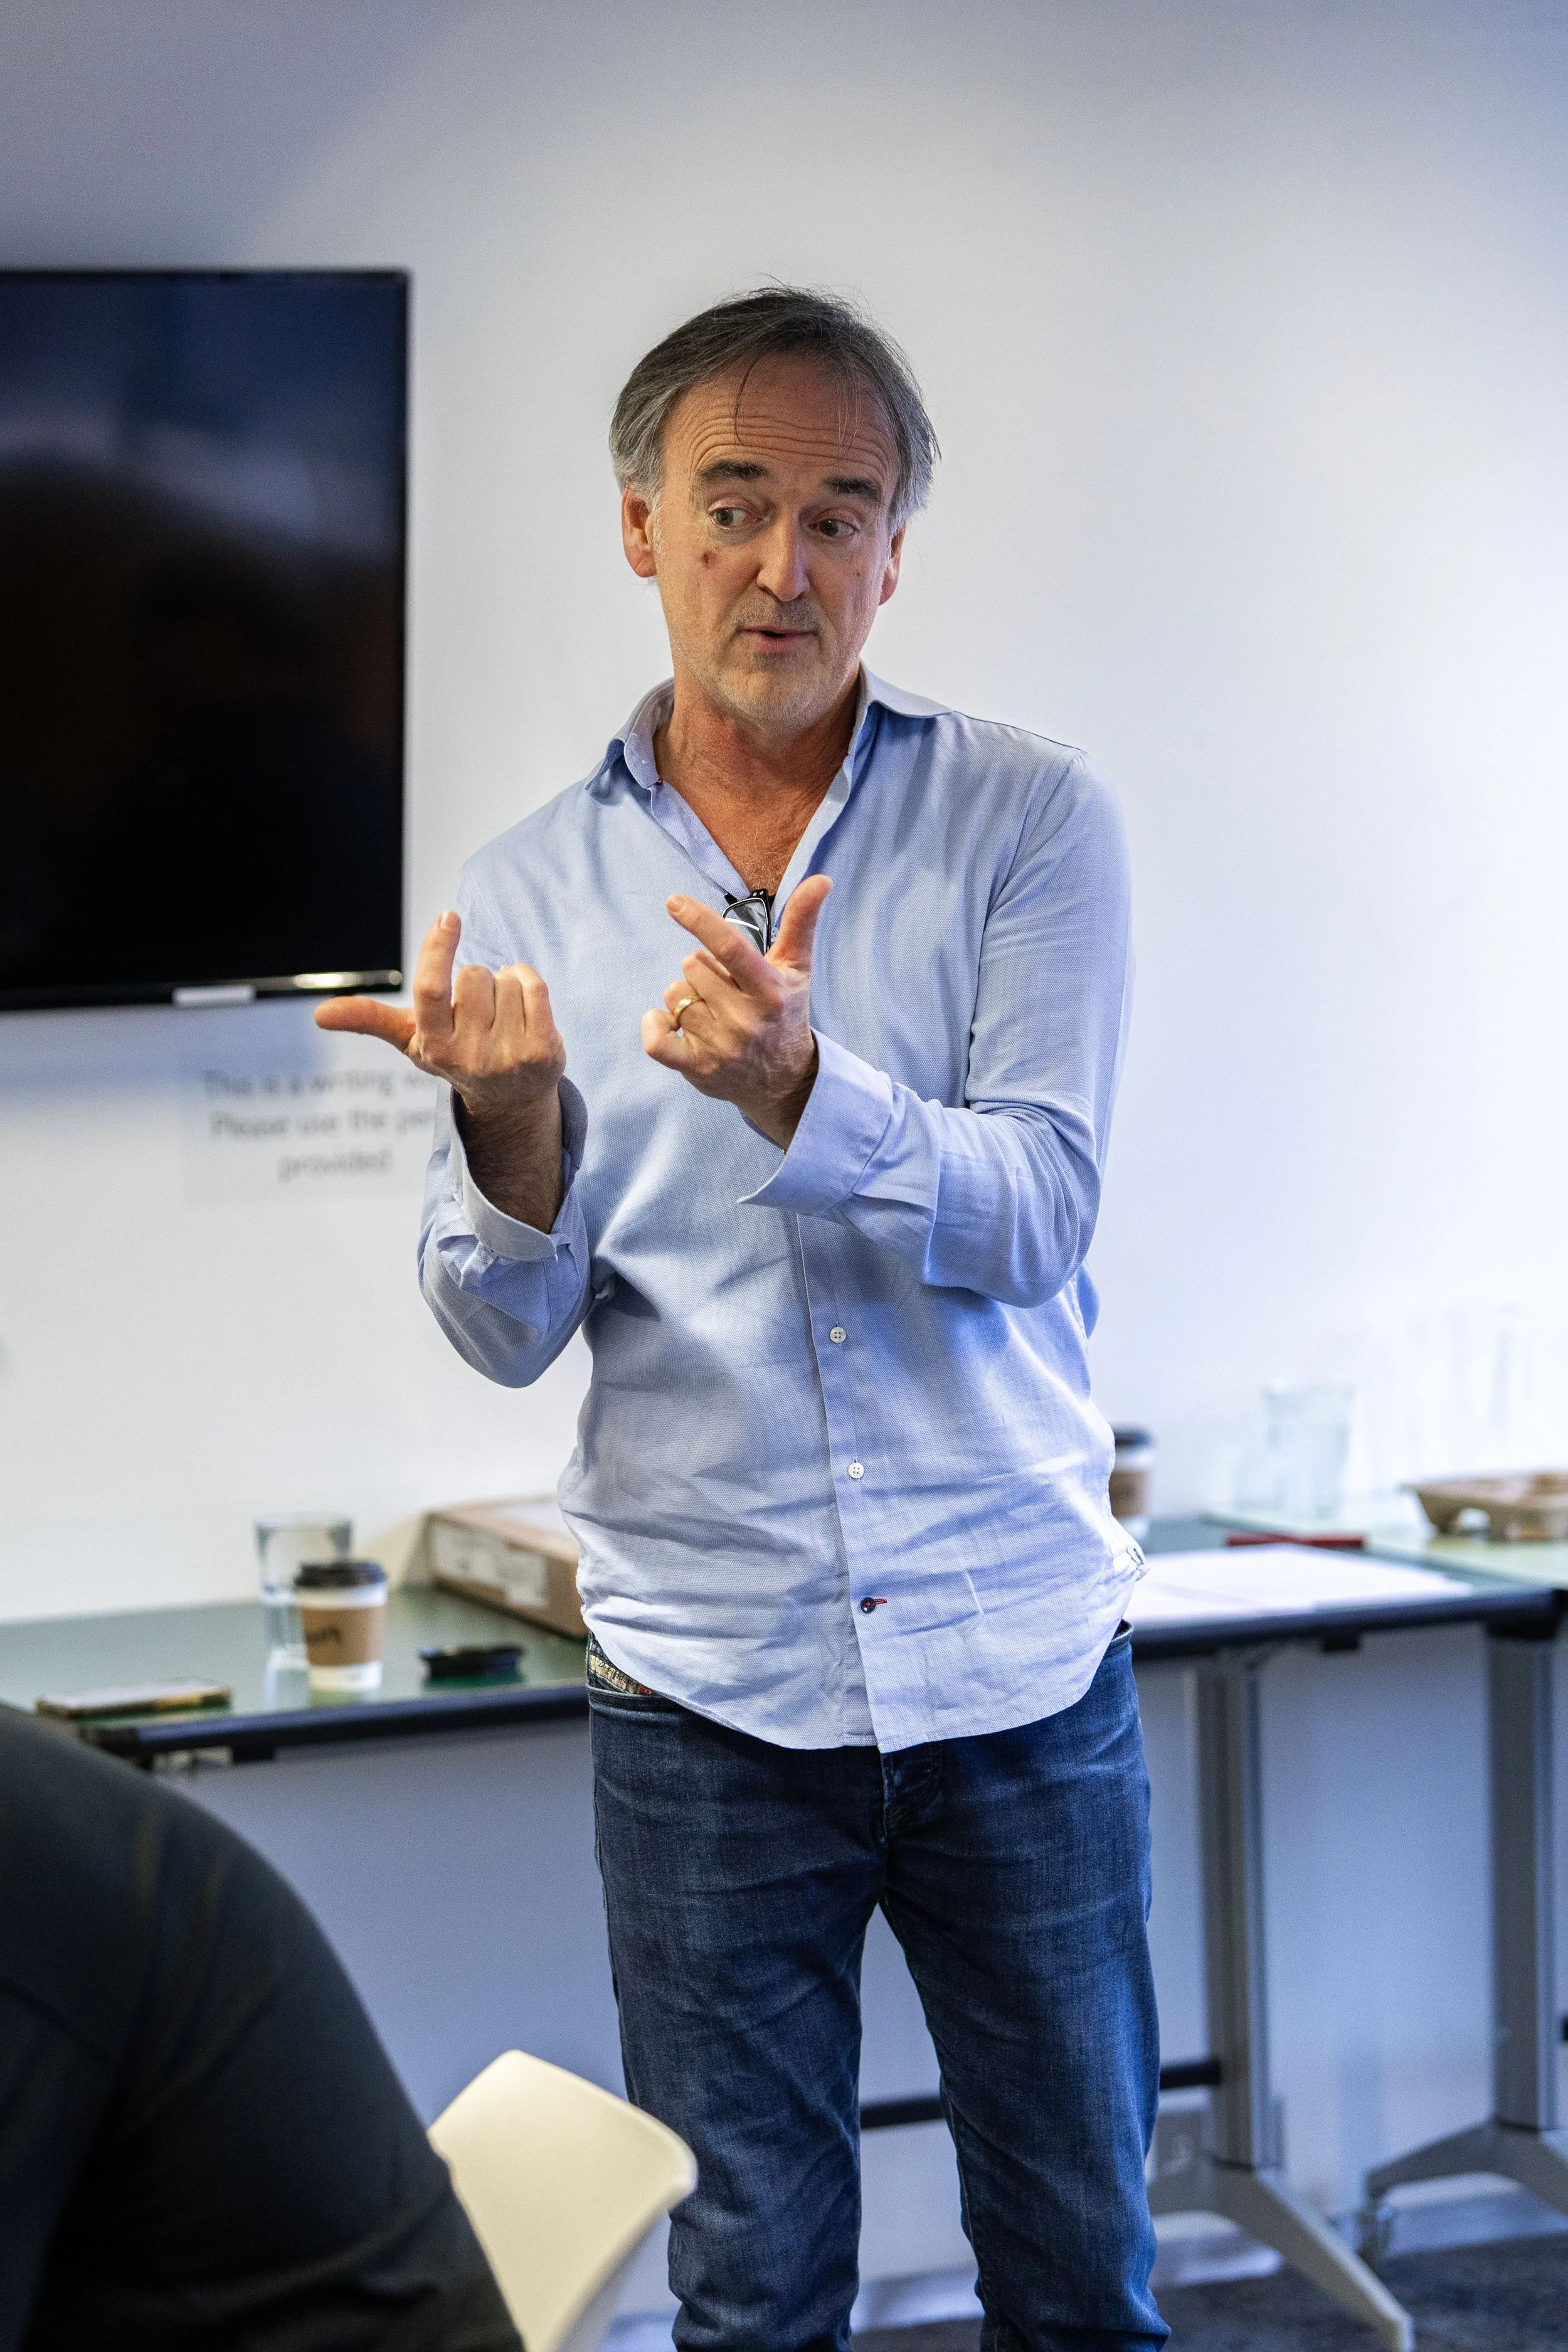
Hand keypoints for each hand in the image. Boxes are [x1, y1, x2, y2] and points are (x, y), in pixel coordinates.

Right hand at [316, 912, 567, 1229]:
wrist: (512, 1098)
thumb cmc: (457, 1055)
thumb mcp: (414, 1040)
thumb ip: (371, 1020)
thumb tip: (319, 1015)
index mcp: (433, 1047)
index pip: (431, 988)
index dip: (438, 948)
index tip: (448, 917)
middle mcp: (469, 1057)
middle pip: (472, 975)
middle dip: (476, 979)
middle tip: (479, 1010)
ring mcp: (509, 1058)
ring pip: (505, 979)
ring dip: (505, 984)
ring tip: (503, 1015)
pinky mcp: (544, 1054)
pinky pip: (535, 987)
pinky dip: (529, 983)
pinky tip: (526, 1007)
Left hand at [641, 877, 830, 1146]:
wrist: (782, 1081)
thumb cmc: (785, 1013)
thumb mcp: (797, 969)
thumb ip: (801, 922)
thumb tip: (821, 879)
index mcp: (769, 990)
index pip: (730, 948)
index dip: (699, 920)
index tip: (673, 902)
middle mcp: (746, 1019)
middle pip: (692, 965)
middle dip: (701, 968)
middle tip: (724, 987)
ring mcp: (722, 1046)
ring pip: (675, 995)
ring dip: (685, 995)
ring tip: (710, 1009)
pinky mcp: (699, 1069)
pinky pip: (657, 1041)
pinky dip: (655, 1024)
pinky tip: (666, 1020)